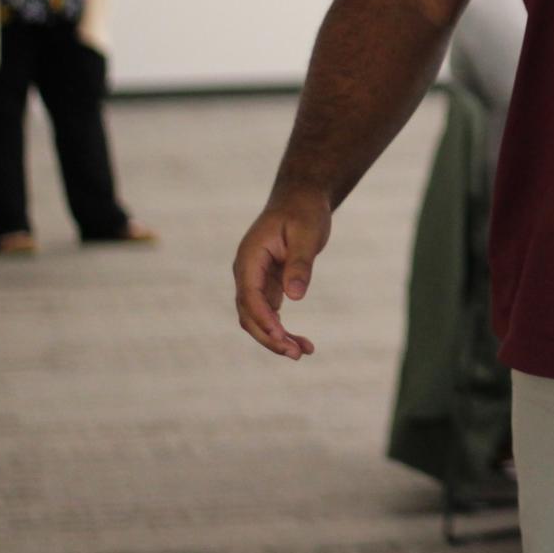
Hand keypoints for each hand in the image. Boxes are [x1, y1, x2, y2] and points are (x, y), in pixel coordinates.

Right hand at [233, 189, 331, 360]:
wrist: (301, 198)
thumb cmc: (304, 212)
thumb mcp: (307, 234)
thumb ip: (300, 264)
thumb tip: (294, 297)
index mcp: (249, 258)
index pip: (250, 296)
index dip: (264, 319)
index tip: (281, 335)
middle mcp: (246, 272)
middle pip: (249, 314)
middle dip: (269, 337)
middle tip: (296, 353)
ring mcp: (255, 280)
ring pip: (258, 318)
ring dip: (276, 337)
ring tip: (304, 352)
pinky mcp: (267, 285)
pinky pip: (270, 313)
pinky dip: (283, 328)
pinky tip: (301, 342)